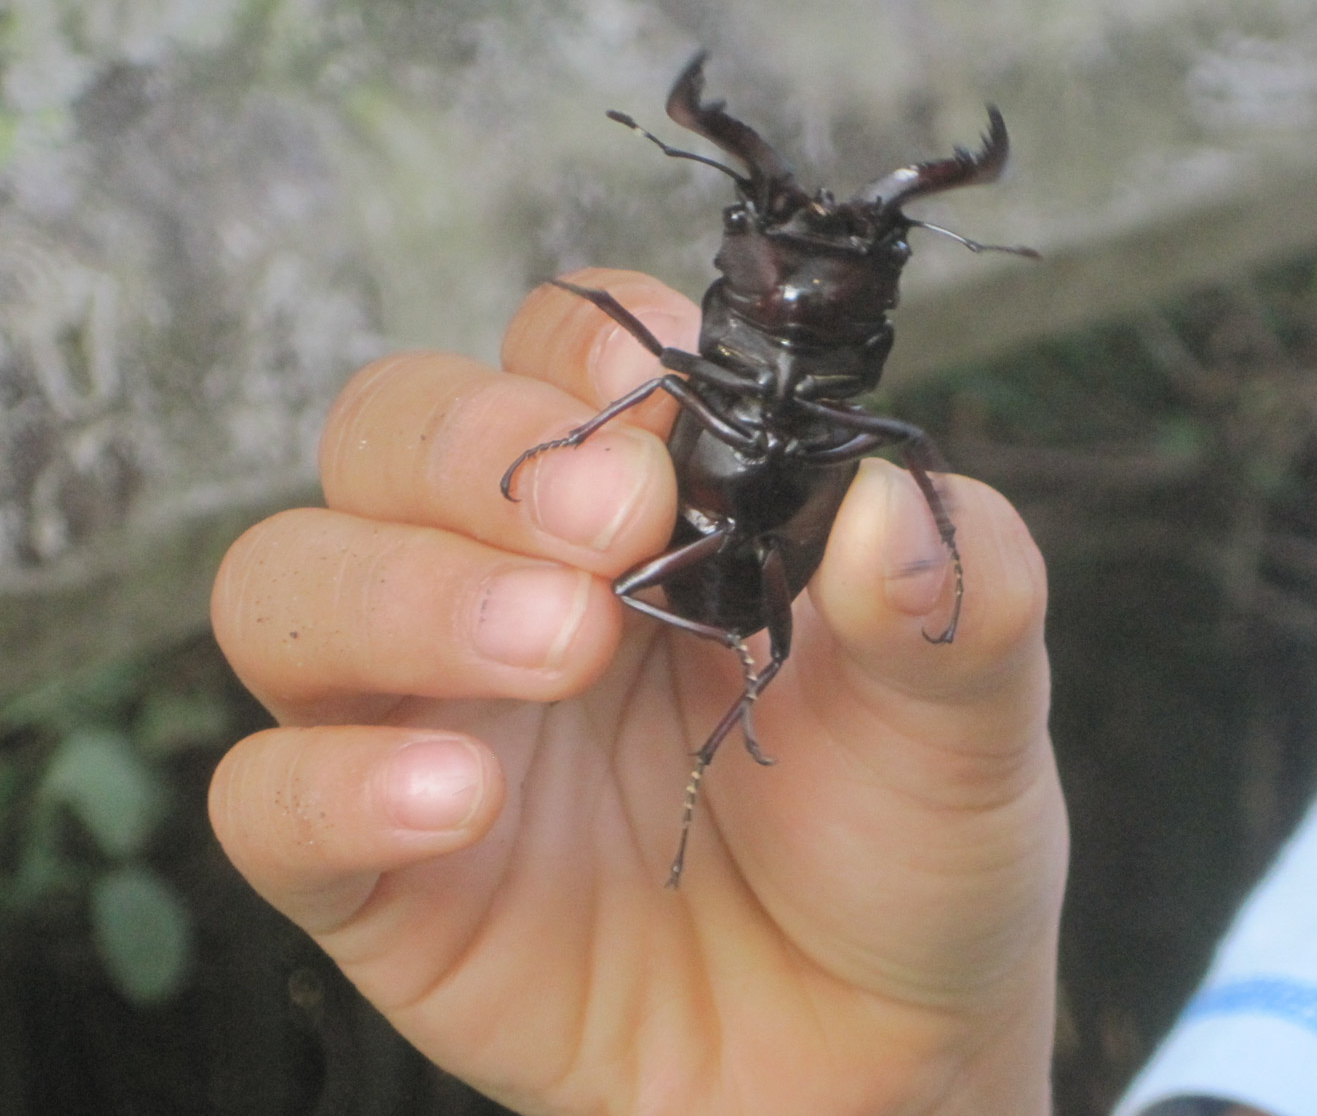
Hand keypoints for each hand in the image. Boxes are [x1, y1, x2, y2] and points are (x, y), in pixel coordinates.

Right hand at [208, 269, 1064, 1115]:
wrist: (882, 1057)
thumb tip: (893, 500)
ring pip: (287, 587)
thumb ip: (957, 598)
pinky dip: (334, 784)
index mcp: (654, 509)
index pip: (555, 349)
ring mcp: (433, 721)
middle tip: (617, 531)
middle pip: (387, 430)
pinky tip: (460, 803)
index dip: (590, 352)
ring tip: (559, 651)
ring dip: (402, 592)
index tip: (669, 415)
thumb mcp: (972, 717)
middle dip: (477, 450)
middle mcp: (514, 582)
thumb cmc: (912, 848)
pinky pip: (265, 800)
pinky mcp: (379, 875)